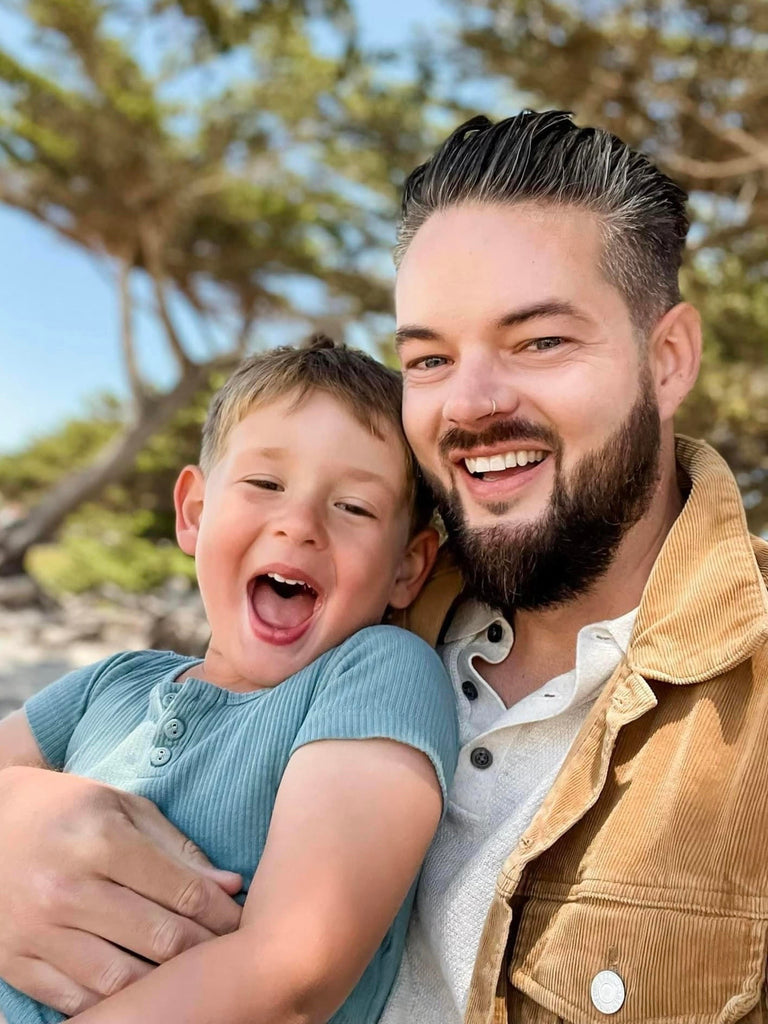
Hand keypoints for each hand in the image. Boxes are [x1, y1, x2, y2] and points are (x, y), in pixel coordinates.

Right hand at [0, 766, 241, 1015]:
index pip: (181, 891)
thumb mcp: (123, 808)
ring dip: (163, 983)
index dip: (221, 913)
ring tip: (187, 976)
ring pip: (120, 979)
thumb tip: (229, 886)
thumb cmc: (69, 809)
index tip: (242, 922)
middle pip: (158, 939)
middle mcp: (67, 888)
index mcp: (101, 840)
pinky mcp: (14, 961)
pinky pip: (75, 1002)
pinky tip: (138, 990)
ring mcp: (37, 930)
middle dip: (203, 950)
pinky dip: (113, 1003)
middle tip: (225, 954)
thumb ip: (176, 847)